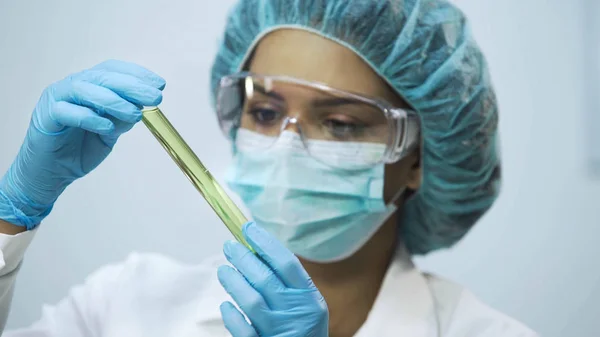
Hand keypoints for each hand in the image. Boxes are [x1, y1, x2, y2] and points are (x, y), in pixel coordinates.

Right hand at [0, 60, 164, 228]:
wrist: (53, 173)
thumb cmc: (80, 148)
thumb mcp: (110, 132)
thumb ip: (122, 119)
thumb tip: (141, 108)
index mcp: (90, 86)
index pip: (113, 70)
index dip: (137, 74)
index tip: (160, 84)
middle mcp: (73, 87)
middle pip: (103, 77)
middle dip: (132, 86)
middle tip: (155, 97)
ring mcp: (57, 99)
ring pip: (85, 90)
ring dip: (114, 101)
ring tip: (135, 114)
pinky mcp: (45, 116)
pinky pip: (67, 112)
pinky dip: (89, 118)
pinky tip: (107, 127)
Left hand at [218, 222, 328, 336]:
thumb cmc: (303, 331)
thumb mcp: (307, 306)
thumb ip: (288, 284)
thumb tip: (258, 252)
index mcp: (309, 299)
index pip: (286, 264)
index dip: (266, 243)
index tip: (248, 229)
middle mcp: (296, 314)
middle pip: (265, 279)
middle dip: (244, 259)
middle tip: (229, 246)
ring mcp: (279, 332)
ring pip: (252, 302)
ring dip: (234, 282)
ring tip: (223, 270)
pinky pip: (244, 330)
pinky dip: (233, 316)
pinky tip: (226, 306)